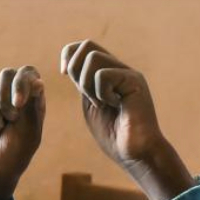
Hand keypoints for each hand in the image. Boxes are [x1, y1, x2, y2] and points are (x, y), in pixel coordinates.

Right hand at [0, 66, 44, 199]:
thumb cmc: (16, 153)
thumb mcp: (29, 133)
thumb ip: (32, 107)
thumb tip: (38, 81)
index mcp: (32, 100)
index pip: (29, 73)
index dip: (23, 82)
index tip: (19, 103)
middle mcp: (12, 96)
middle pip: (7, 74)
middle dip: (6, 96)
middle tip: (10, 118)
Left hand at [60, 40, 193, 199]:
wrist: (135, 154)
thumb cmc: (115, 137)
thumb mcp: (91, 105)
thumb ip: (83, 85)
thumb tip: (70, 65)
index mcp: (108, 74)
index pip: (82, 47)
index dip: (68, 55)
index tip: (63, 74)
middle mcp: (120, 69)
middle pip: (87, 45)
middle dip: (75, 68)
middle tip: (85, 95)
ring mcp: (129, 73)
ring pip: (93, 57)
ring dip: (88, 84)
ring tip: (101, 104)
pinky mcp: (135, 80)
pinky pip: (103, 74)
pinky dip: (101, 93)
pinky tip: (116, 106)